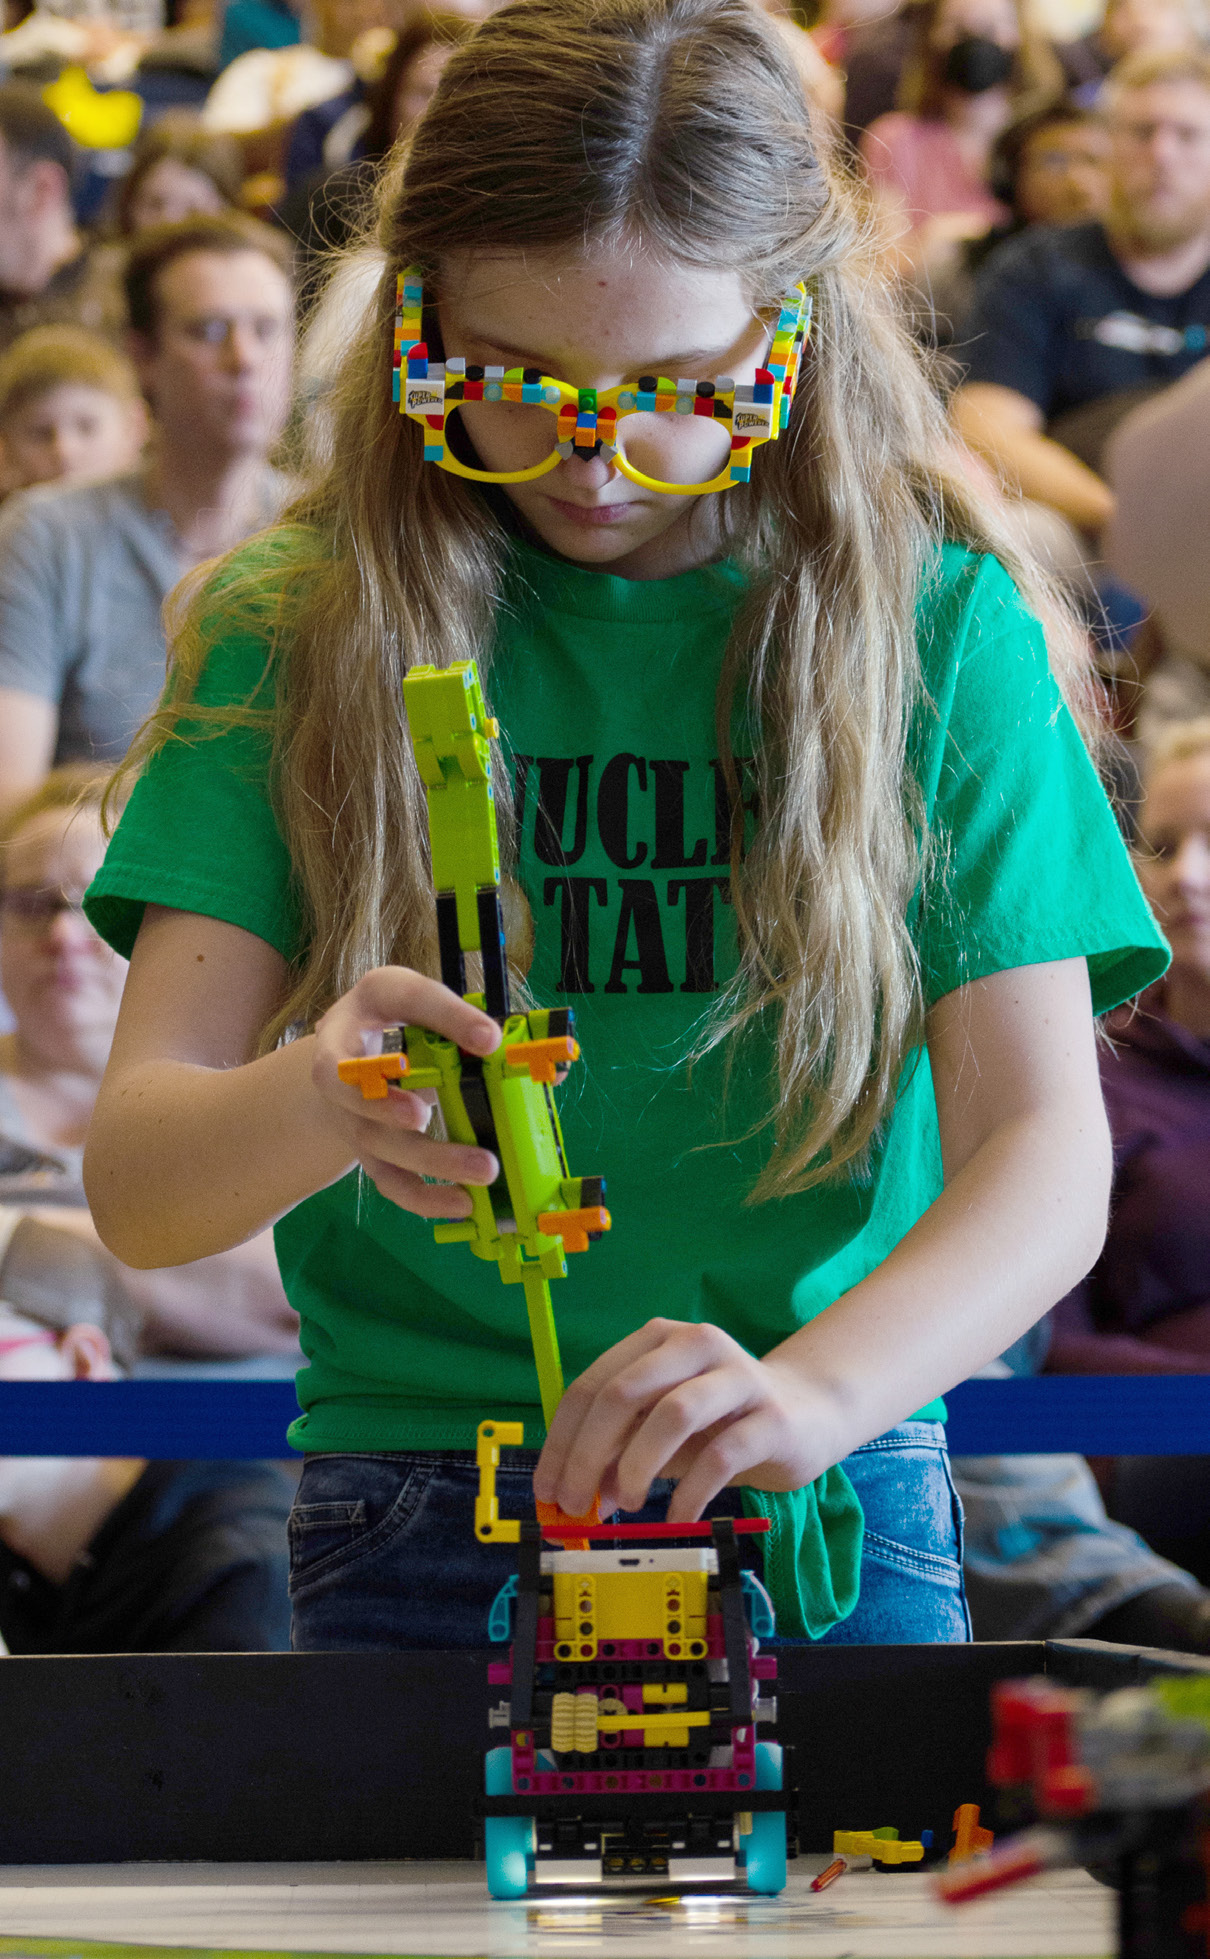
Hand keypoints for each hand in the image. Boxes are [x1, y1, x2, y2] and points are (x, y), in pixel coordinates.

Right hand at [311, 966, 500, 1218]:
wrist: (353, 1056)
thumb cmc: (407, 1021)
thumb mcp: (438, 1006)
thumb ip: (483, 1029)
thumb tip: (551, 1067)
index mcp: (376, 998)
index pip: (405, 999)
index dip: (444, 1018)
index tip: (489, 1039)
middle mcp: (346, 1054)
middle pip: (350, 1084)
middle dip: (386, 1103)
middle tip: (426, 1113)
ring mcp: (350, 1108)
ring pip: (375, 1140)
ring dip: (428, 1158)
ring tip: (483, 1169)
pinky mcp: (367, 1149)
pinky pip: (389, 1180)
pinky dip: (424, 1198)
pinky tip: (464, 1204)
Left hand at [532, 1317, 842, 1522]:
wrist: (808, 1414)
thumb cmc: (721, 1422)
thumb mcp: (660, 1433)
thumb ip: (619, 1453)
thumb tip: (575, 1498)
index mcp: (658, 1340)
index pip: (591, 1385)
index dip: (561, 1441)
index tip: (548, 1492)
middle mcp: (695, 1345)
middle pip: (623, 1392)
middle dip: (588, 1454)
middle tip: (576, 1504)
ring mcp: (738, 1377)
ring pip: (672, 1413)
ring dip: (638, 1466)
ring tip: (629, 1504)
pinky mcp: (771, 1417)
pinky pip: (721, 1455)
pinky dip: (689, 1492)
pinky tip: (677, 1518)